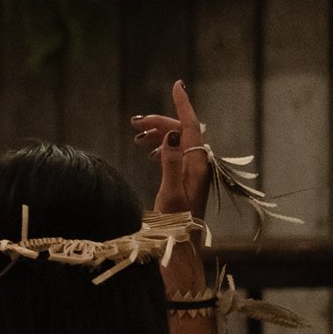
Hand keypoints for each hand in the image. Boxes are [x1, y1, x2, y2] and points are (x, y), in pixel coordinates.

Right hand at [130, 79, 208, 217]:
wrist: (180, 248)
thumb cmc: (174, 225)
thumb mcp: (170, 194)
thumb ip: (171, 163)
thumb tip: (172, 134)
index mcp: (197, 164)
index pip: (191, 126)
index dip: (182, 104)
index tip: (176, 85)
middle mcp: (198, 165)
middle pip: (182, 132)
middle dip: (160, 122)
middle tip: (135, 123)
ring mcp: (193, 172)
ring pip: (178, 142)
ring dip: (158, 135)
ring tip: (137, 137)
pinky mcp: (187, 179)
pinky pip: (176, 153)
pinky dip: (161, 147)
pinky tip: (149, 153)